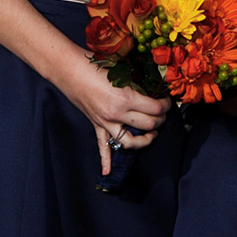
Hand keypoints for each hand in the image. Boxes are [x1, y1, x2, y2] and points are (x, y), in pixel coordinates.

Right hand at [57, 57, 169, 174]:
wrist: (68, 69)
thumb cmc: (94, 64)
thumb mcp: (122, 70)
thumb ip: (138, 82)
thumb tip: (154, 87)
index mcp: (125, 98)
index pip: (155, 108)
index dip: (166, 105)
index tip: (168, 100)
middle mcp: (116, 114)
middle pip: (148, 124)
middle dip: (161, 119)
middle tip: (164, 112)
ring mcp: (105, 122)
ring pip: (130, 141)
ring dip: (145, 140)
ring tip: (153, 134)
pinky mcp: (96, 125)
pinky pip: (102, 146)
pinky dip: (105, 161)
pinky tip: (107, 172)